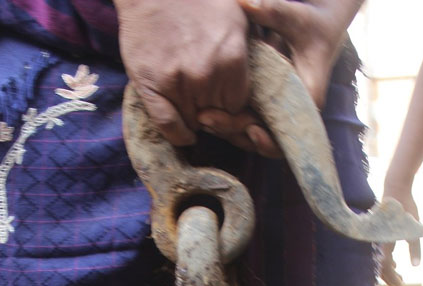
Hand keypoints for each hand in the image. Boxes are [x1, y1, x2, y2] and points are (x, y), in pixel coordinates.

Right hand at [113, 0, 249, 145]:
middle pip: (218, 117)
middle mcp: (208, 74)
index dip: (232, 108)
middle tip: (206, 102)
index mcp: (232, 58)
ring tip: (191, 102)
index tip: (225, 104)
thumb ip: (253, 46)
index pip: (239, 106)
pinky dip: (178, 134)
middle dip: (214, 114)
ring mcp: (179, 81)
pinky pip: (169, 126)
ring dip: (194, 119)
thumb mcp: (237, 15)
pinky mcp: (153, 84)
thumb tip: (269, 80)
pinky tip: (184, 132)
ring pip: (195, 123)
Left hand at [197, 0, 359, 153]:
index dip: (270, 140)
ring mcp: (278, 111)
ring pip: (252, 134)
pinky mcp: (265, 106)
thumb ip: (273, 11)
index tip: (249, 129)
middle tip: (206, 119)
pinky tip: (207, 111)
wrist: (317, 22)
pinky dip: (229, 118)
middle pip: (264, 139)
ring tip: (202, 117)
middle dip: (235, 131)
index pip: (290, 134)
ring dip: (228, 129)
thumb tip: (246, 1)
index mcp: (307, 99)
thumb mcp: (295, 16)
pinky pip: (247, 121)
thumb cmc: (310, 20)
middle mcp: (293, 112)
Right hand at [379, 182, 420, 285]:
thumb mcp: (414, 230)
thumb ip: (415, 248)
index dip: (392, 278)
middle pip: (380, 266)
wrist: (396, 188)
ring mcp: (376, 237)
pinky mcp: (377, 232)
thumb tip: (416, 266)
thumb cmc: (406, 208)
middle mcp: (377, 241)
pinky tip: (394, 261)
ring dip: (388, 269)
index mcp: (384, 242)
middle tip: (400, 285)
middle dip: (390, 277)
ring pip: (379, 259)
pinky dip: (386, 259)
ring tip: (399, 275)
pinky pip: (379, 251)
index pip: (385, 267)